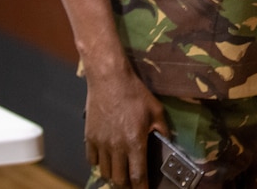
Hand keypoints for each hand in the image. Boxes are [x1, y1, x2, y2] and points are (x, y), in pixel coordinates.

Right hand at [84, 64, 167, 188]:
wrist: (109, 80)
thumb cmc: (135, 93)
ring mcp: (101, 143)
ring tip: (120, 172)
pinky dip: (99, 164)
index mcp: (135, 141)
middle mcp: (116, 147)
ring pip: (105, 172)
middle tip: (133, 184)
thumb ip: (162, 129)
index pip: (138, 175)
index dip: (141, 188)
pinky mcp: (89, 138)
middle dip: (127, 186)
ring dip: (113, 175)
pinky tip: (106, 159)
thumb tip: (167, 143)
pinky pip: (92, 160)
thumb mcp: (156, 110)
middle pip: (120, 179)